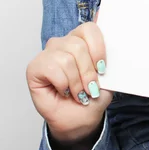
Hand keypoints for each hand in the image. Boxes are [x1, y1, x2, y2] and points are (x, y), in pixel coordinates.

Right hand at [26, 11, 112, 142]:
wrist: (79, 120)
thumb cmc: (92, 97)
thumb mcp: (107, 77)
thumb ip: (108, 57)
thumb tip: (113, 38)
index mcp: (83, 39)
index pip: (89, 29)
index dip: (97, 48)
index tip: (102, 68)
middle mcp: (65, 42)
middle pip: (78, 45)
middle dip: (87, 72)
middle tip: (90, 88)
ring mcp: (49, 52)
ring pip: (66, 58)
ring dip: (76, 81)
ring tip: (78, 93)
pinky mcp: (35, 66)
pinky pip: (52, 68)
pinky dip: (63, 84)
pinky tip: (64, 91)